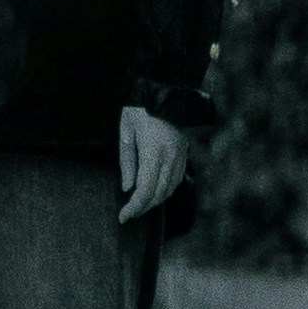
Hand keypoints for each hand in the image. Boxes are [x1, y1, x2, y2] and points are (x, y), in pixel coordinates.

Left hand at [117, 106, 191, 223]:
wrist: (165, 91)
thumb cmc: (139, 109)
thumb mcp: (126, 131)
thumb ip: (127, 162)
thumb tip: (128, 188)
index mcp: (154, 152)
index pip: (145, 190)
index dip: (134, 207)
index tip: (123, 217)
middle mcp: (171, 157)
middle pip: (158, 195)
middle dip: (142, 208)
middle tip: (128, 214)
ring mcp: (180, 156)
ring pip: (169, 190)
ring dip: (154, 201)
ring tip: (138, 205)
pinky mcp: (184, 153)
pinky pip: (176, 180)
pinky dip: (165, 191)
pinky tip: (154, 192)